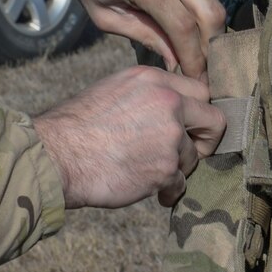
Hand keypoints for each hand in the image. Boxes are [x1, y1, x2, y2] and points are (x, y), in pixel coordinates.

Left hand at [28, 0, 224, 78]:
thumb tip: (176, 61)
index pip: (184, 26)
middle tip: (202, 67)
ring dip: (208, 26)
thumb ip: (145, 37)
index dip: (194, 57)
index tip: (196, 80)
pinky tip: (188, 23)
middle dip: (211, 45)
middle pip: (211, 11)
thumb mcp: (105, 16)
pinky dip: (201, 5)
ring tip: (195, 49)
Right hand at [33, 65, 224, 207]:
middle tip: (188, 153)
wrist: (58, 156)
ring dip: (176, 169)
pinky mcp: (166, 168)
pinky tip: (153, 192)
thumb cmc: (78, 127)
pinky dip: (168, 191)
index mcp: (153, 79)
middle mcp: (167, 101)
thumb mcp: (115, 90)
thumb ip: (148, 95)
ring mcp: (169, 135)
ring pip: (193, 157)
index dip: (197, 113)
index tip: (190, 128)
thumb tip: (172, 108)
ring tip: (153, 175)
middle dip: (204, 141)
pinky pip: (180, 183)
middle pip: (213, 120)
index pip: (199, 90)